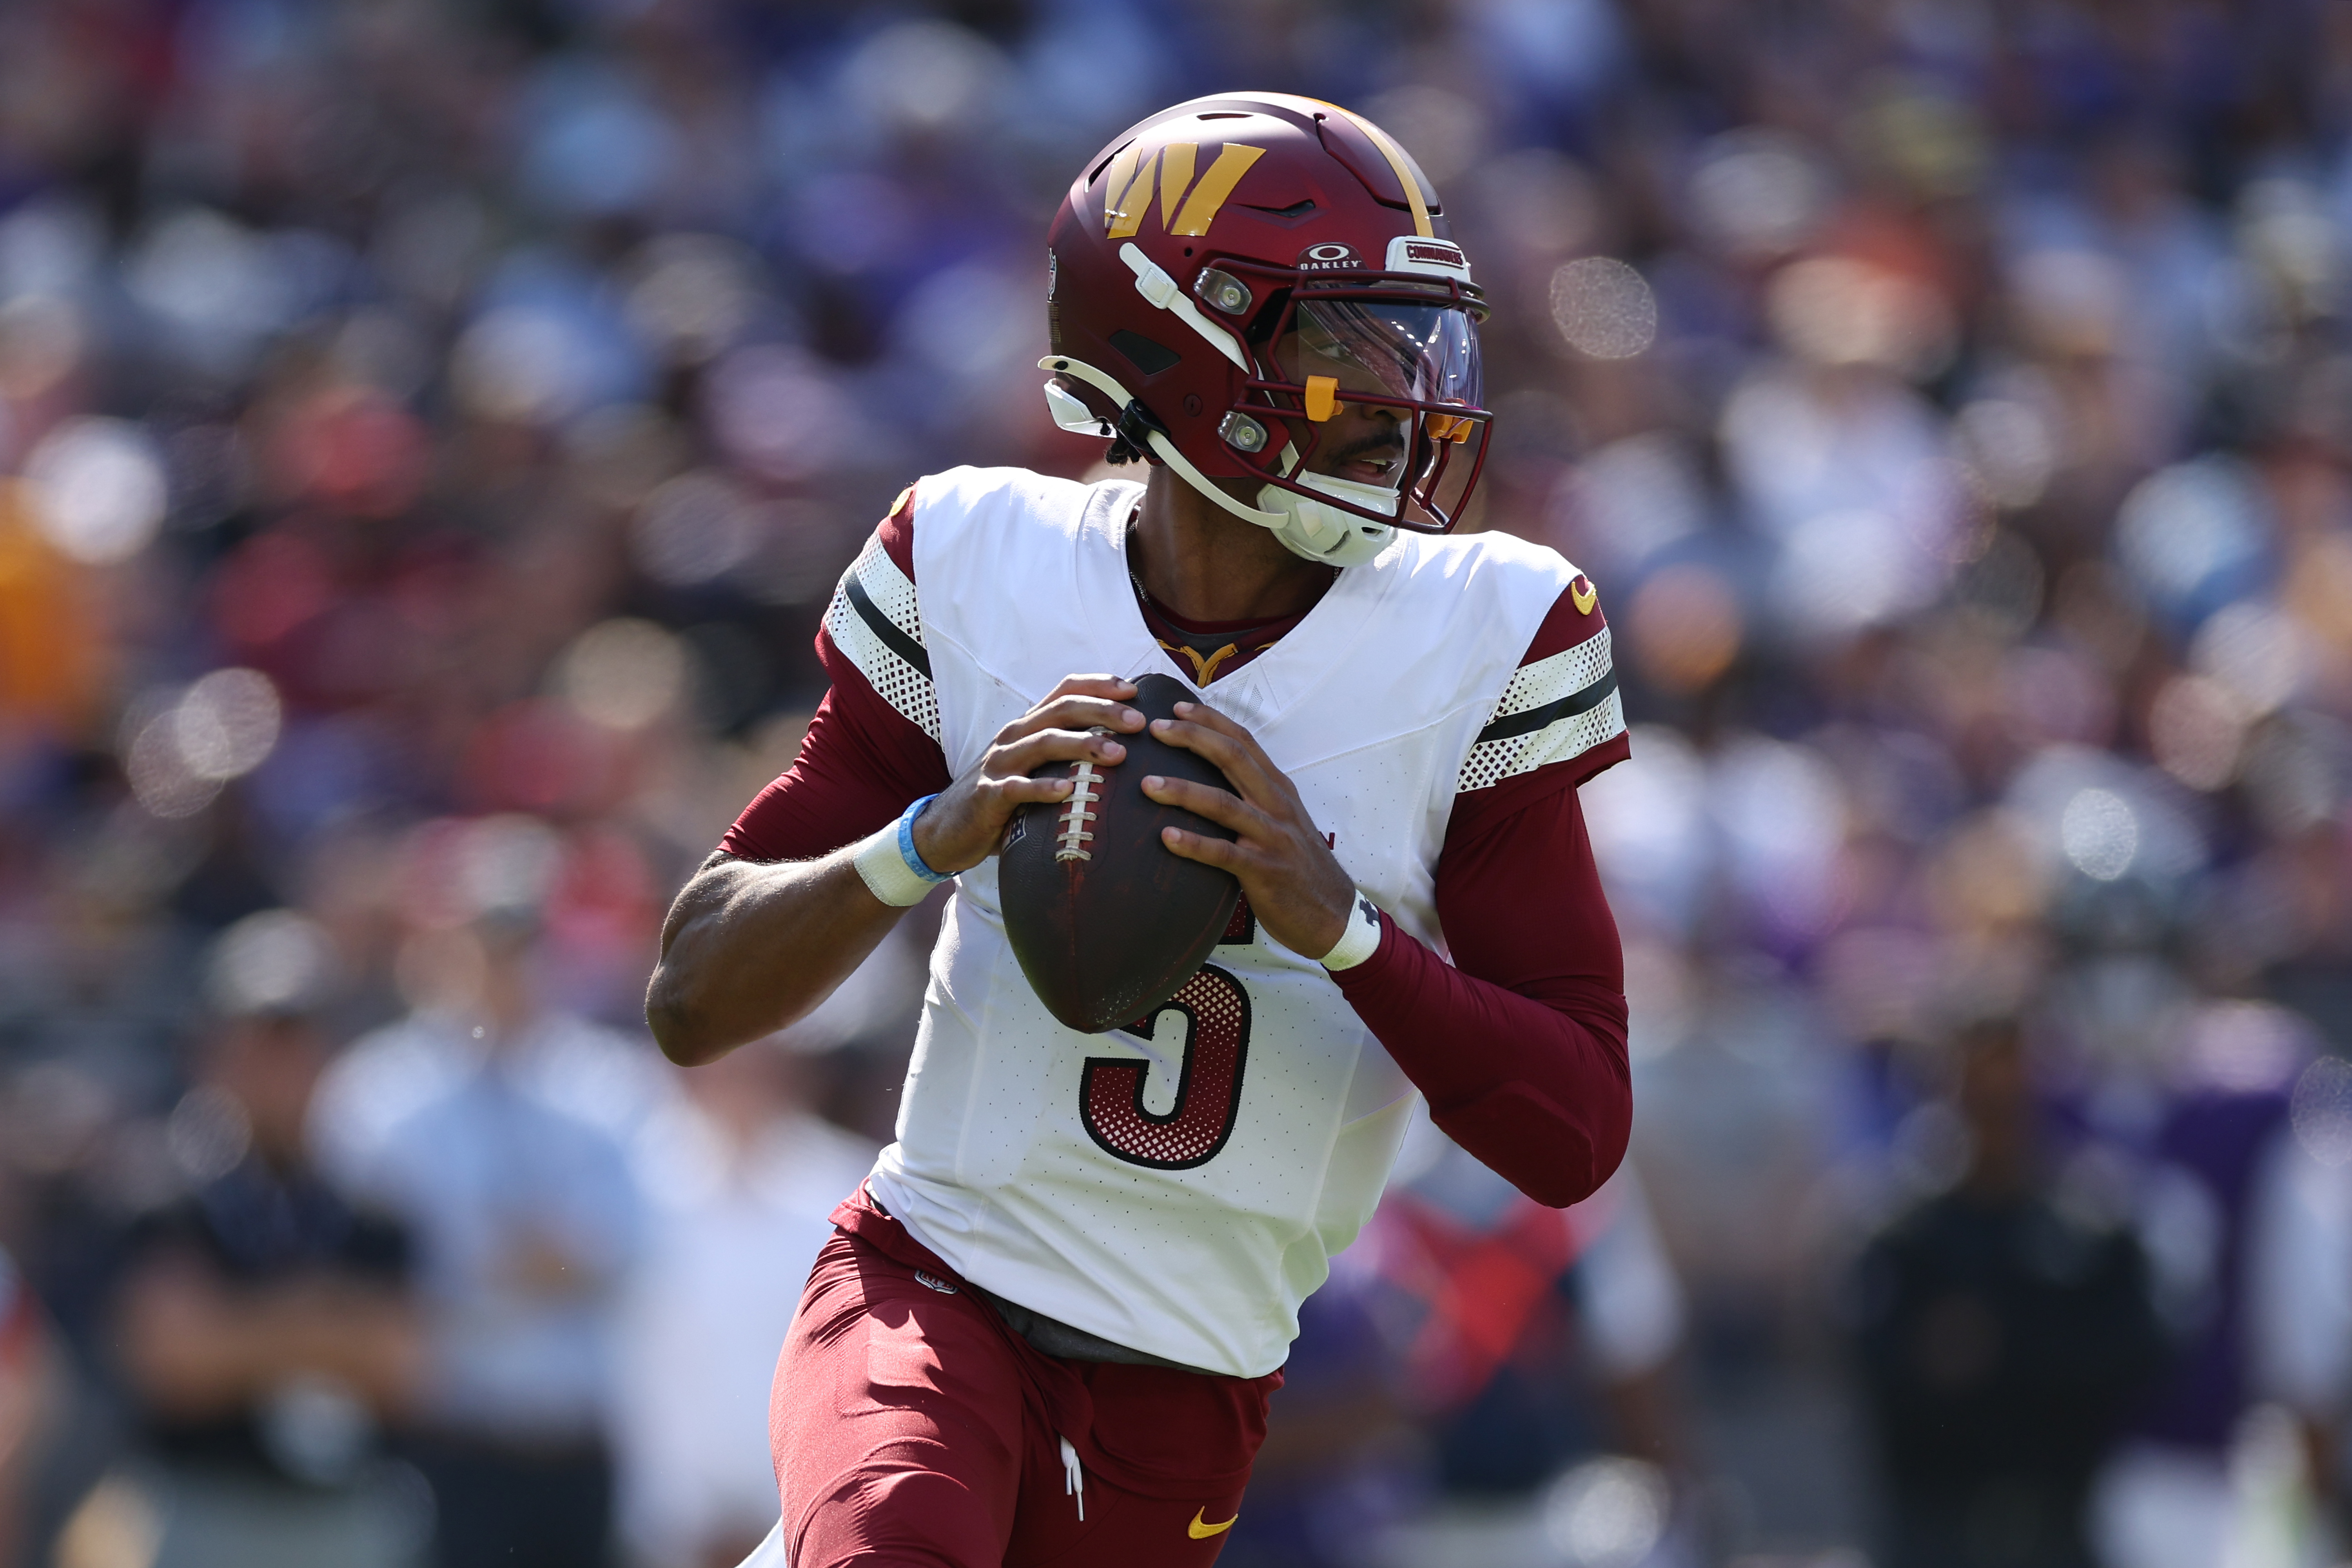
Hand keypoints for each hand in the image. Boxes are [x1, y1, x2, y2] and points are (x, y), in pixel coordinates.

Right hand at [909, 676, 1146, 876]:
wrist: (946, 830)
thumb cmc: (1002, 799)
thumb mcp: (1033, 769)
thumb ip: (1064, 756)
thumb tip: (1121, 750)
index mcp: (1027, 726)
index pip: (1064, 691)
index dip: (1098, 685)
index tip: (1134, 690)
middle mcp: (1014, 736)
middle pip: (1061, 710)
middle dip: (1103, 711)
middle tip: (1138, 722)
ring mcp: (999, 764)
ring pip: (1043, 742)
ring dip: (1083, 744)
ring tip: (1118, 753)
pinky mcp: (988, 795)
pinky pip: (1018, 788)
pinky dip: (1043, 788)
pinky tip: (1068, 791)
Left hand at [1140, 700, 1356, 959]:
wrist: (1333, 914)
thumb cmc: (1298, 867)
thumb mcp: (1282, 821)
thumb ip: (1254, 798)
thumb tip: (1209, 780)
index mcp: (1280, 789)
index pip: (1244, 741)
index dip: (1211, 720)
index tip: (1176, 707)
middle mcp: (1277, 805)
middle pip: (1233, 758)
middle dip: (1193, 737)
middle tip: (1155, 729)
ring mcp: (1272, 837)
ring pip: (1223, 803)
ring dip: (1182, 790)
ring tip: (1147, 784)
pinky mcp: (1265, 871)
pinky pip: (1224, 853)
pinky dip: (1194, 844)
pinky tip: (1166, 838)